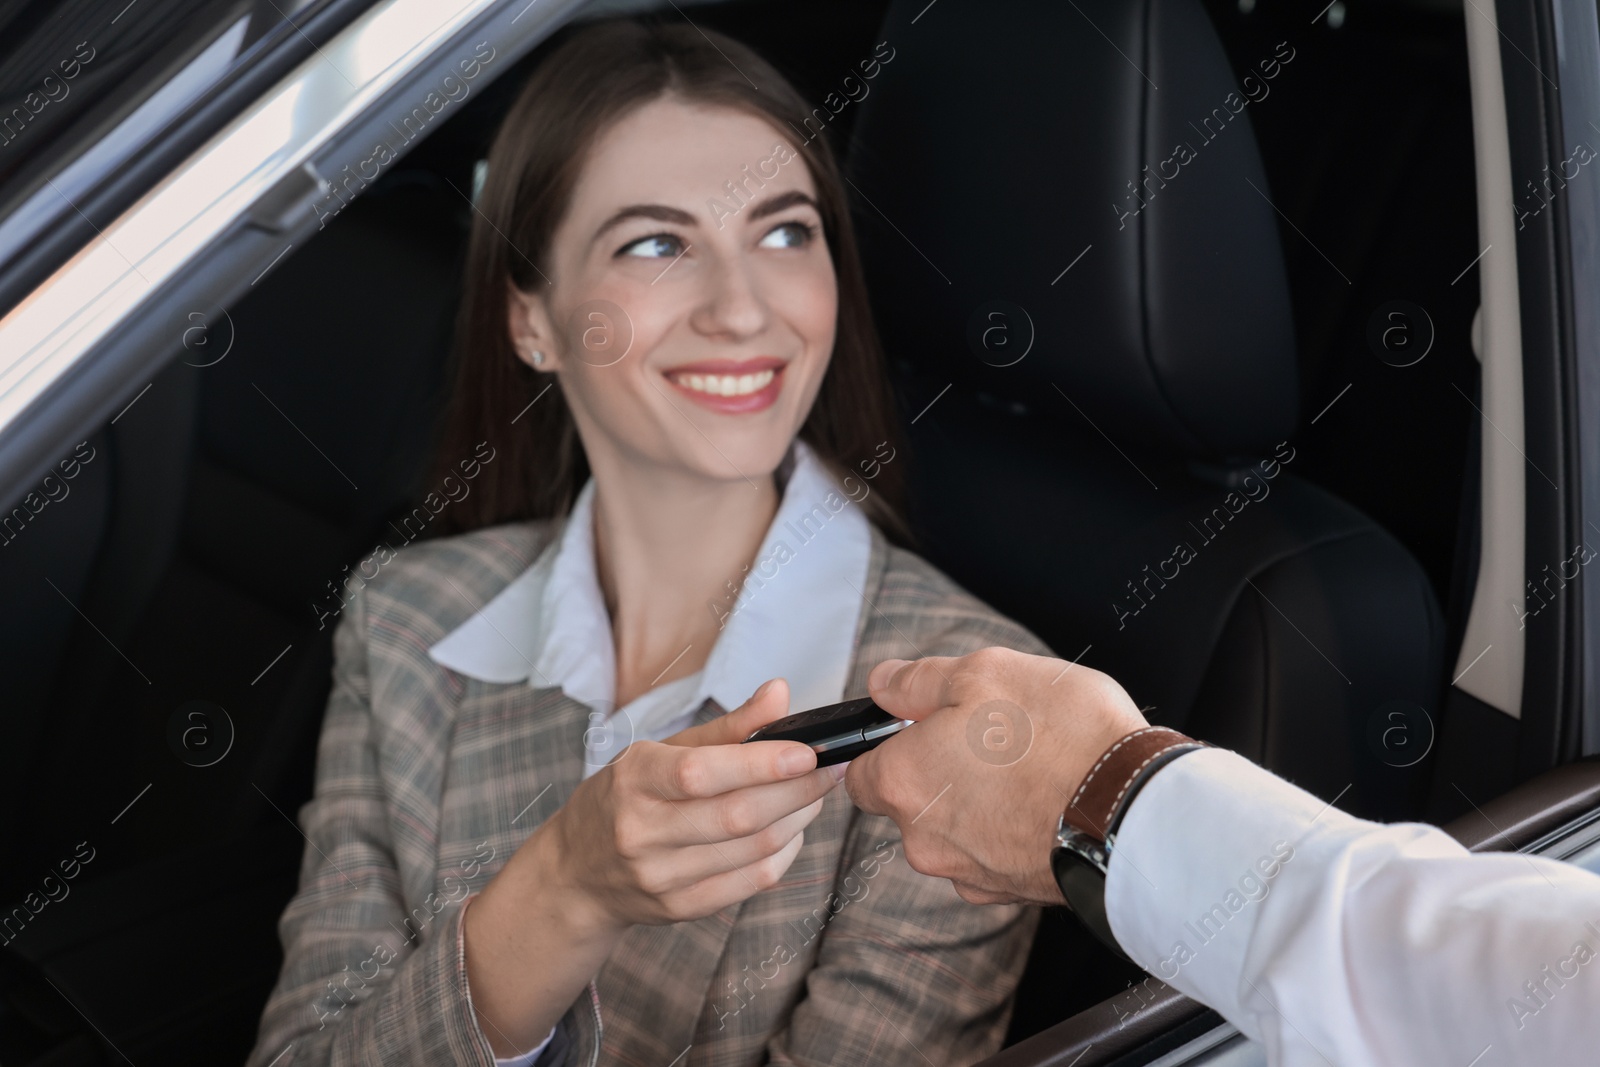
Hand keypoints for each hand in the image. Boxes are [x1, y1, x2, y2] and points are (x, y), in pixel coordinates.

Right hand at [465, 678, 836, 1054]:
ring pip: (752, 850)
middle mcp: (642, 831)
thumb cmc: (626, 798)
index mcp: (635, 780)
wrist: (576, 873)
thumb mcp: (660, 750)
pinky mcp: (681, 908)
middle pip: (737, 816)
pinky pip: (751, 882)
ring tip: (815, 794)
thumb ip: (727, 727)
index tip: (808, 750)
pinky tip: (793, 830)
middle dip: (797, 791)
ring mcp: (661, 876)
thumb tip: (781, 693)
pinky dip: (784, 853)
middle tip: (830, 768)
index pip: (702, 773)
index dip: (761, 763)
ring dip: (798, 819)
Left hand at [844, 648, 1146, 905]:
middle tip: (992, 735)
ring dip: (978, 800)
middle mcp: (923, 839)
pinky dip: (1011, 830)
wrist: (1136, 811)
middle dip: (940, 769)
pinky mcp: (1010, 894)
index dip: (886, 743)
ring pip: (954, 829)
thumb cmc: (1063, 736)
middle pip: (910, 800)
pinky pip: (993, 853)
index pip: (858, 771)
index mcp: (904, 781)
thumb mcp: (985, 673)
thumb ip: (919, 680)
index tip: (919, 725)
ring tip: (1030, 766)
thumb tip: (883, 683)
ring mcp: (967, 873)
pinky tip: (1047, 801)